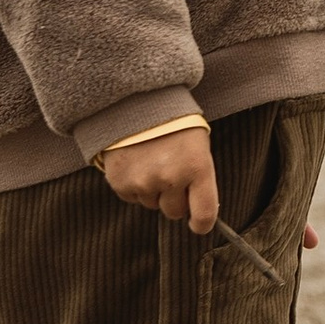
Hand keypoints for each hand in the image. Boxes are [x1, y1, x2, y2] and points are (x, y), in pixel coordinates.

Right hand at [100, 125, 217, 234]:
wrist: (135, 99)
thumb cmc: (173, 122)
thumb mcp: (197, 144)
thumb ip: (198, 178)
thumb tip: (196, 212)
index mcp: (197, 167)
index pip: (204, 214)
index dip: (201, 224)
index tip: (197, 223)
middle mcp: (171, 178)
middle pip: (175, 212)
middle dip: (174, 198)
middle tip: (170, 172)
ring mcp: (143, 181)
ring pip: (151, 204)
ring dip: (153, 190)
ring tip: (150, 160)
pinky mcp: (120, 182)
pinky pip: (131, 197)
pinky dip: (133, 185)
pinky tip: (135, 162)